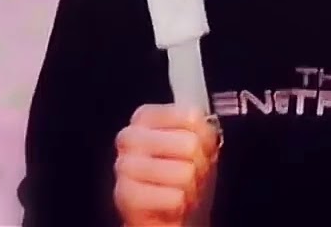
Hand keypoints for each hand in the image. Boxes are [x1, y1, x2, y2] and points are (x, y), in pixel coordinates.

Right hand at [113, 104, 221, 226]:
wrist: (165, 214)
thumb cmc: (180, 176)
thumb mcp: (197, 145)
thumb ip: (202, 130)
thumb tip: (206, 129)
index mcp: (144, 117)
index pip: (191, 116)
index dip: (206, 138)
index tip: (200, 148)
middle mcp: (130, 137)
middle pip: (190, 144)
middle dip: (200, 165)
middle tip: (191, 174)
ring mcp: (124, 166)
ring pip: (185, 172)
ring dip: (191, 187)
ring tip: (181, 189)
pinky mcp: (126, 195)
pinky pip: (175, 198)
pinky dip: (181, 205)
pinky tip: (171, 204)